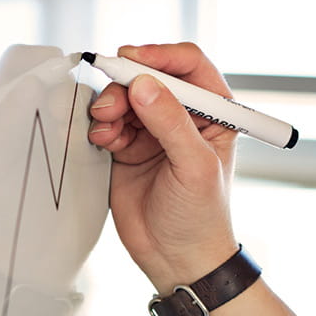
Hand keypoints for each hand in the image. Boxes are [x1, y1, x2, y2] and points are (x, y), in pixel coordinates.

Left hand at [0, 45, 110, 296]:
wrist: (39, 255)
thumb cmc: (7, 212)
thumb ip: (7, 121)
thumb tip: (30, 84)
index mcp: (9, 109)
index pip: (23, 61)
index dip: (41, 62)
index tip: (54, 81)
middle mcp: (40, 113)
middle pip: (63, 73)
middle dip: (71, 86)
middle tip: (66, 124)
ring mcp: (70, 130)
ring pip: (90, 95)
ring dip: (96, 107)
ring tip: (82, 144)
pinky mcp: (96, 150)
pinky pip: (111, 121)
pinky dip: (114, 125)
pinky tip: (105, 148)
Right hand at [86, 42, 238, 291]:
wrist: (177, 259)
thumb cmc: (201, 217)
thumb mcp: (195, 167)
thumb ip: (171, 123)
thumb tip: (144, 84)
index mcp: (213, 114)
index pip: (189, 65)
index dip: (160, 56)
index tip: (133, 59)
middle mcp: (183, 116)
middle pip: (148, 76)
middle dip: (125, 84)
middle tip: (111, 106)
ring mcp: (153, 131)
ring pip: (124, 97)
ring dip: (109, 106)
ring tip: (106, 130)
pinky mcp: (127, 148)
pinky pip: (108, 121)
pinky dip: (101, 126)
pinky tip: (103, 142)